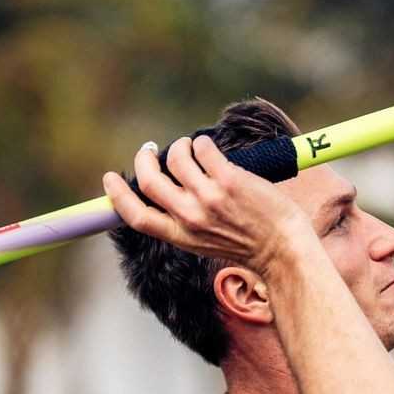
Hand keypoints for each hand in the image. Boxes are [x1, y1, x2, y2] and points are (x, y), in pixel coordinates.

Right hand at [104, 136, 310, 272]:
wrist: (284, 249)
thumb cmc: (250, 245)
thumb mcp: (206, 243)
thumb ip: (185, 223)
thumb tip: (171, 191)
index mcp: (181, 237)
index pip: (136, 217)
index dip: (117, 196)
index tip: (110, 179)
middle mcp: (190, 218)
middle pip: (149, 182)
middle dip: (144, 158)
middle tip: (151, 149)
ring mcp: (208, 198)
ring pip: (176, 158)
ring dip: (180, 146)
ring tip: (192, 147)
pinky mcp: (228, 180)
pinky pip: (204, 148)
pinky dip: (203, 143)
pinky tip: (211, 148)